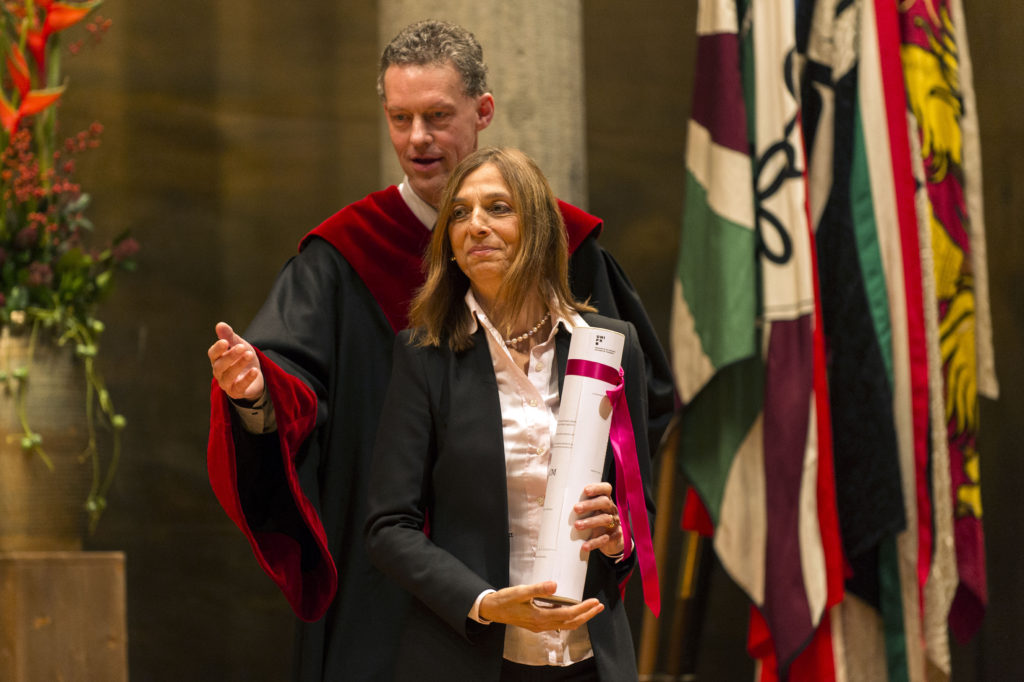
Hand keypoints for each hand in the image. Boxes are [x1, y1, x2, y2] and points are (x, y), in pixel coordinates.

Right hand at [208, 322, 264, 401]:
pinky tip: (255, 370)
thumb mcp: (239, 345)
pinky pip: (240, 387)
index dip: (217, 349)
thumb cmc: (243, 358)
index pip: (212, 354)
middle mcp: (219, 372)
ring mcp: (227, 383)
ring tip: (249, 355)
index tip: (225, 342)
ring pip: (228, 376)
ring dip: (239, 365)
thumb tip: (220, 324)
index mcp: (217, 359)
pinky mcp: (237, 392)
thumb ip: (230, 336)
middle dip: (230, 356)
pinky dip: (247, 379)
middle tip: (242, 347)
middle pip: (219, 366)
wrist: (256, 375)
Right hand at [478, 582, 603, 632]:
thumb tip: (555, 585)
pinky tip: (571, 613)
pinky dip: (569, 619)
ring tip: (591, 610)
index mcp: (540, 616)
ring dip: (580, 618)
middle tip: (599, 607)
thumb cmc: (505, 600)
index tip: (594, 602)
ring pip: (566, 625)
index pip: (568, 614)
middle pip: (571, 623)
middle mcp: (542, 624)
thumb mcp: (521, 591)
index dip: (583, 609)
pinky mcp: (537, 625)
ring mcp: (540, 626)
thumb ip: (538, 589)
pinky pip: (558, 624)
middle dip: (587, 615)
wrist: (492, 610)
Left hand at [573, 482, 623, 557]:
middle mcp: (611, 509)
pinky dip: (593, 543)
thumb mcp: (590, 511)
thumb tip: (550, 500)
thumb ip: (577, 505)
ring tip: (577, 526)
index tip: (585, 490)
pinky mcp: (614, 536)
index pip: (606, 489)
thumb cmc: (595, 519)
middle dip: (590, 505)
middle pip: (604, 502)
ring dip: (590, 522)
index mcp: (605, 499)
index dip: (597, 488)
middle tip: (576, 508)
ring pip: (605, 520)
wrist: (612, 540)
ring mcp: (614, 523)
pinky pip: (604, 539)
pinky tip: (584, 546)